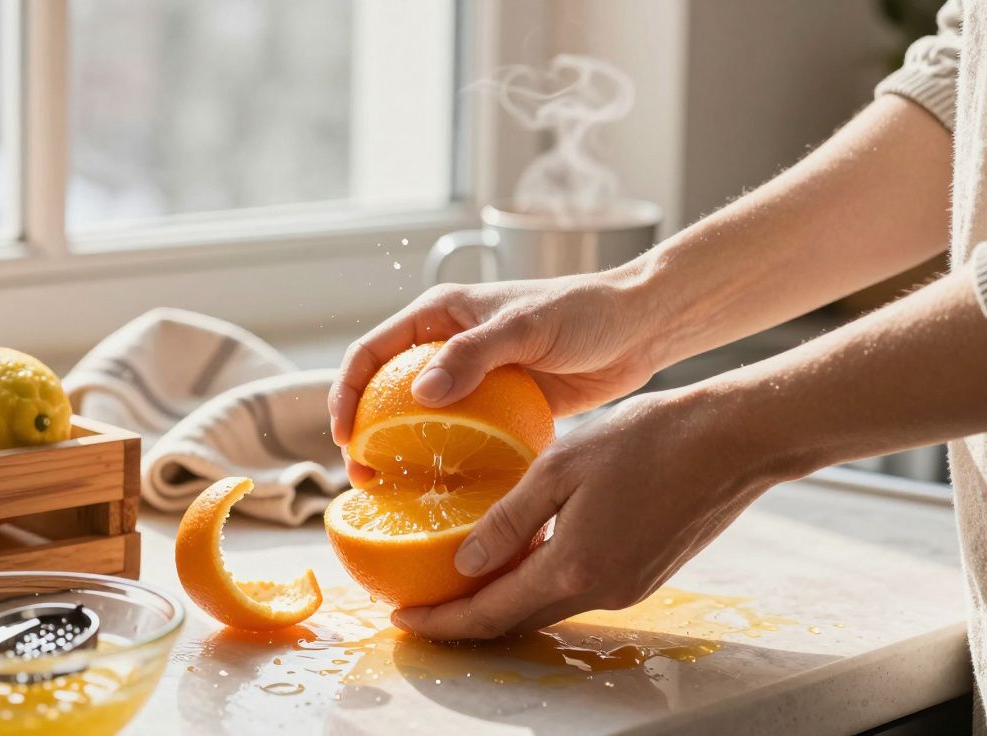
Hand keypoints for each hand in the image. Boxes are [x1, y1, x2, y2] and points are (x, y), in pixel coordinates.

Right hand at [329, 273, 664, 484]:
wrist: (639, 328)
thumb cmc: (583, 313)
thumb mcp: (525, 328)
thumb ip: (473, 355)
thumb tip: (421, 395)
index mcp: (439, 315)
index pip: (371, 352)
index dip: (347, 392)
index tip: (345, 437)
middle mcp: (446, 345)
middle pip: (385, 392)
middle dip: (365, 434)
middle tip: (365, 478)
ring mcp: (472, 379)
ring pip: (419, 421)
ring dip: (402, 455)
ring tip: (394, 494)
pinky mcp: (499, 407)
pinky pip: (461, 438)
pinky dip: (447, 463)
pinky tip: (445, 494)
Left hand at [390, 389, 793, 639]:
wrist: (733, 441)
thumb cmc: (648, 439)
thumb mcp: (561, 466)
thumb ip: (509, 520)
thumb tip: (462, 562)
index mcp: (574, 567)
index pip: (491, 614)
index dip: (443, 621)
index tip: (404, 618)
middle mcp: (601, 591)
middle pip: (517, 621)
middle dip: (466, 619)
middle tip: (424, 604)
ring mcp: (628, 588)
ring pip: (548, 605)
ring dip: (504, 600)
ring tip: (462, 579)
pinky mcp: (645, 574)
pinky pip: (578, 588)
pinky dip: (540, 582)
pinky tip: (522, 556)